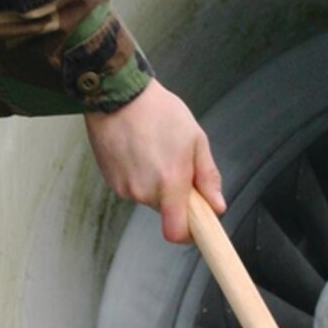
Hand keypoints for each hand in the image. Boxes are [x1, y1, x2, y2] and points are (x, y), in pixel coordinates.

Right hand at [85, 79, 225, 243]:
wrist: (118, 94)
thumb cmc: (159, 111)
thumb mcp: (195, 139)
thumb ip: (208, 176)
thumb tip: (217, 206)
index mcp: (170, 182)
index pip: (176, 232)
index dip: (189, 232)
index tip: (197, 221)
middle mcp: (144, 191)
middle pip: (165, 211)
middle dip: (175, 195)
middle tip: (176, 163)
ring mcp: (124, 187)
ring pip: (148, 198)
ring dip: (155, 184)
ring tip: (154, 150)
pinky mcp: (110, 180)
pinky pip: (132, 187)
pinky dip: (138, 176)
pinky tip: (138, 151)